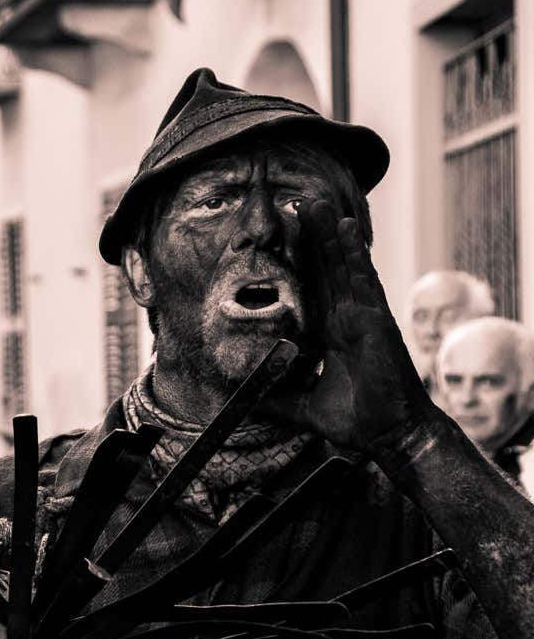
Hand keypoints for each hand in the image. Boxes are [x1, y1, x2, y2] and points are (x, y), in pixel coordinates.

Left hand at [261, 200, 435, 453]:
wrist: (390, 435)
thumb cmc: (358, 421)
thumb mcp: (304, 407)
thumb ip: (277, 398)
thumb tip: (246, 397)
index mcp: (332, 332)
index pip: (314, 287)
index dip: (301, 260)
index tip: (285, 234)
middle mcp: (348, 317)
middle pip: (327, 267)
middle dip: (313, 236)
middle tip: (297, 203)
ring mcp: (364, 315)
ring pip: (344, 265)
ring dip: (330, 234)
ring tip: (315, 203)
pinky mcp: (377, 319)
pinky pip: (364, 280)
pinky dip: (354, 253)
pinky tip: (345, 229)